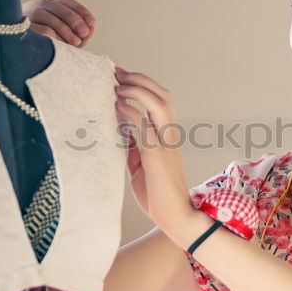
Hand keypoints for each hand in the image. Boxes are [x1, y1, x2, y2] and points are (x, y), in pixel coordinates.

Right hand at [22, 0, 95, 46]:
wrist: (22, 47)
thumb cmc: (52, 41)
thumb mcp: (68, 34)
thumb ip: (80, 31)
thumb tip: (90, 30)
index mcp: (50, 3)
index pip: (65, 0)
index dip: (80, 11)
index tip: (92, 24)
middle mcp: (38, 5)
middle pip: (56, 6)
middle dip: (74, 19)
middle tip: (85, 33)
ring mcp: (28, 15)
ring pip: (47, 17)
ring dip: (65, 30)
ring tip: (76, 43)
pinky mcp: (22, 29)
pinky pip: (39, 31)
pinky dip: (54, 38)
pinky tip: (62, 46)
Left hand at [114, 67, 192, 238]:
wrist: (175, 217)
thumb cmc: (157, 194)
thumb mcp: (141, 164)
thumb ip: (134, 145)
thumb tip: (119, 128)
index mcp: (167, 136)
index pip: (160, 100)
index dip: (141, 84)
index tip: (120, 75)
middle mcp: (170, 135)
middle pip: (162, 95)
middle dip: (140, 79)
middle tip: (117, 73)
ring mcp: (166, 144)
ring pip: (159, 104)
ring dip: (138, 90)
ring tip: (118, 86)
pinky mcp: (157, 156)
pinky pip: (145, 127)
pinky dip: (132, 112)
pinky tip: (118, 105)